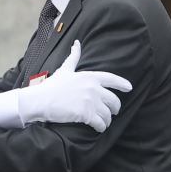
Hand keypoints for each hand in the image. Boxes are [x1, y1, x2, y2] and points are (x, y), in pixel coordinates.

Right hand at [17, 41, 132, 130]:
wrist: (41, 100)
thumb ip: (74, 57)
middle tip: (113, 112)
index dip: (122, 84)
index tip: (130, 88)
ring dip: (107, 120)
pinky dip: (101, 127)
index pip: (112, 79)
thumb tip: (77, 43)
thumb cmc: (52, 86)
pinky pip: (100, 123)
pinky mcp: (86, 114)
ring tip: (104, 123)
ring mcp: (90, 101)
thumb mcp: (65, 70)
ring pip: (108, 114)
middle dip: (115, 108)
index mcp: (90, 77)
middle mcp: (93, 88)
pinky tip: (99, 128)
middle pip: (113, 100)